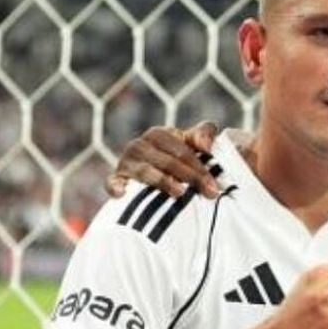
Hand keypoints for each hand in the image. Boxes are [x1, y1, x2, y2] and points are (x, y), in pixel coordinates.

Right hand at [105, 122, 221, 198]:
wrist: (149, 175)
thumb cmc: (175, 158)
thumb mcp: (190, 142)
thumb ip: (203, 134)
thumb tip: (205, 145)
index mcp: (159, 134)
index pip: (182, 151)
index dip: (200, 168)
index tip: (215, 187)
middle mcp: (140, 146)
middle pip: (168, 162)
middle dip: (191, 177)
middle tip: (210, 194)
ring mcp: (126, 163)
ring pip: (146, 172)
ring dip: (163, 181)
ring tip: (180, 192)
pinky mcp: (115, 179)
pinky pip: (112, 182)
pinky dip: (116, 187)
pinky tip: (122, 194)